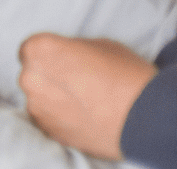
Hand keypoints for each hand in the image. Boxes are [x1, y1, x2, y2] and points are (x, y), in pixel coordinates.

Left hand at [19, 33, 156, 159]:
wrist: (146, 118)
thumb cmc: (126, 75)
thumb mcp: (101, 45)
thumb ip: (73, 50)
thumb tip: (69, 57)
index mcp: (39, 50)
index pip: (32, 48)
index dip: (50, 54)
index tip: (65, 61)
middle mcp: (30, 77)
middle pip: (34, 73)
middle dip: (51, 76)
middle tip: (78, 82)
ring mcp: (37, 107)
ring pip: (40, 98)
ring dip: (55, 98)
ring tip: (85, 102)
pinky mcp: (48, 130)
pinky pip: (48, 119)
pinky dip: (61, 117)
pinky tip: (84, 116)